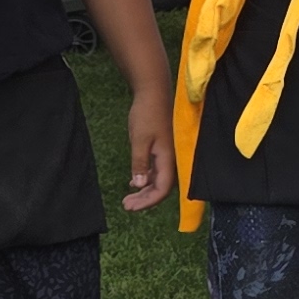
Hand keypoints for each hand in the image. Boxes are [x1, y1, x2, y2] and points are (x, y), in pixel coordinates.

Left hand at [121, 90, 176, 212]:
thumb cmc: (147, 114)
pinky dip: (146, 179)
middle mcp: (171, 159)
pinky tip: (135, 182)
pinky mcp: (163, 148)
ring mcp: (168, 154)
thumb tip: (140, 184)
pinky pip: (157, 170)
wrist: (153, 92)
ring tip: (128, 197)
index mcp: (168, 158)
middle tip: (126, 205)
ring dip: (144, 190)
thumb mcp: (139, 139)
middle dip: (144, 199)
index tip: (131, 207)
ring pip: (159, 180)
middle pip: (162, 187)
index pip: (162, 189)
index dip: (148, 201)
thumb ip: (140, 163)